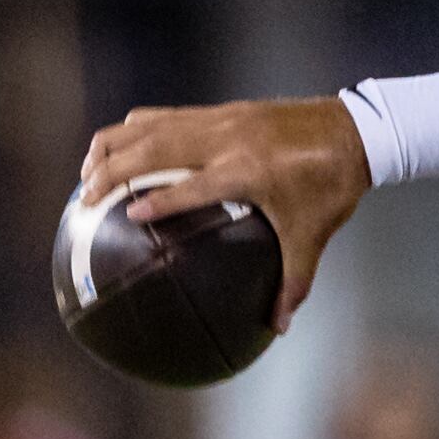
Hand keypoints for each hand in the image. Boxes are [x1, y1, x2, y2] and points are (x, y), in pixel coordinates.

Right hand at [77, 94, 373, 331]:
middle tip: (84, 196)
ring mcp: (219, 119)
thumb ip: (293, 283)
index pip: (189, 184)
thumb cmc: (333, 188)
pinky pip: (165, 115)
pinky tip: (121, 149)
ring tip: (88, 171)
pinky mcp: (220, 110)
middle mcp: (225, 140)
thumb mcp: (313, 238)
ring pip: (149, 124)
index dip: (155, 199)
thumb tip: (278, 328)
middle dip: (111, 169)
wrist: (354, 130)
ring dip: (113, 145)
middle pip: (152, 148)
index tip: (124, 213)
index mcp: (246, 171)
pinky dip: (135, 129)